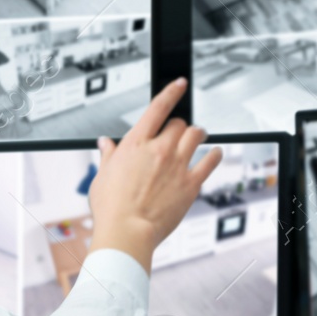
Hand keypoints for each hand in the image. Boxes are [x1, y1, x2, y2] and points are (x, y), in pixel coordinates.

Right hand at [87, 77, 221, 272]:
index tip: (180, 84)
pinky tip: (214, 153)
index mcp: (136, 144)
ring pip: (196, 136)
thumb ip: (108, 155)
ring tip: (198, 137)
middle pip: (179, 123)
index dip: (172, 92)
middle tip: (177, 132)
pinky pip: (210, 162)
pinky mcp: (191, 184)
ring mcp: (178, 166)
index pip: (158, 108)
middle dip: (178, 125)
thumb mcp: (102, 176)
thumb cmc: (112, 207)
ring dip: (197, 134)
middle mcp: (160, 150)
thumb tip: (105, 143)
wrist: (127, 231)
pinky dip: (214, 155)